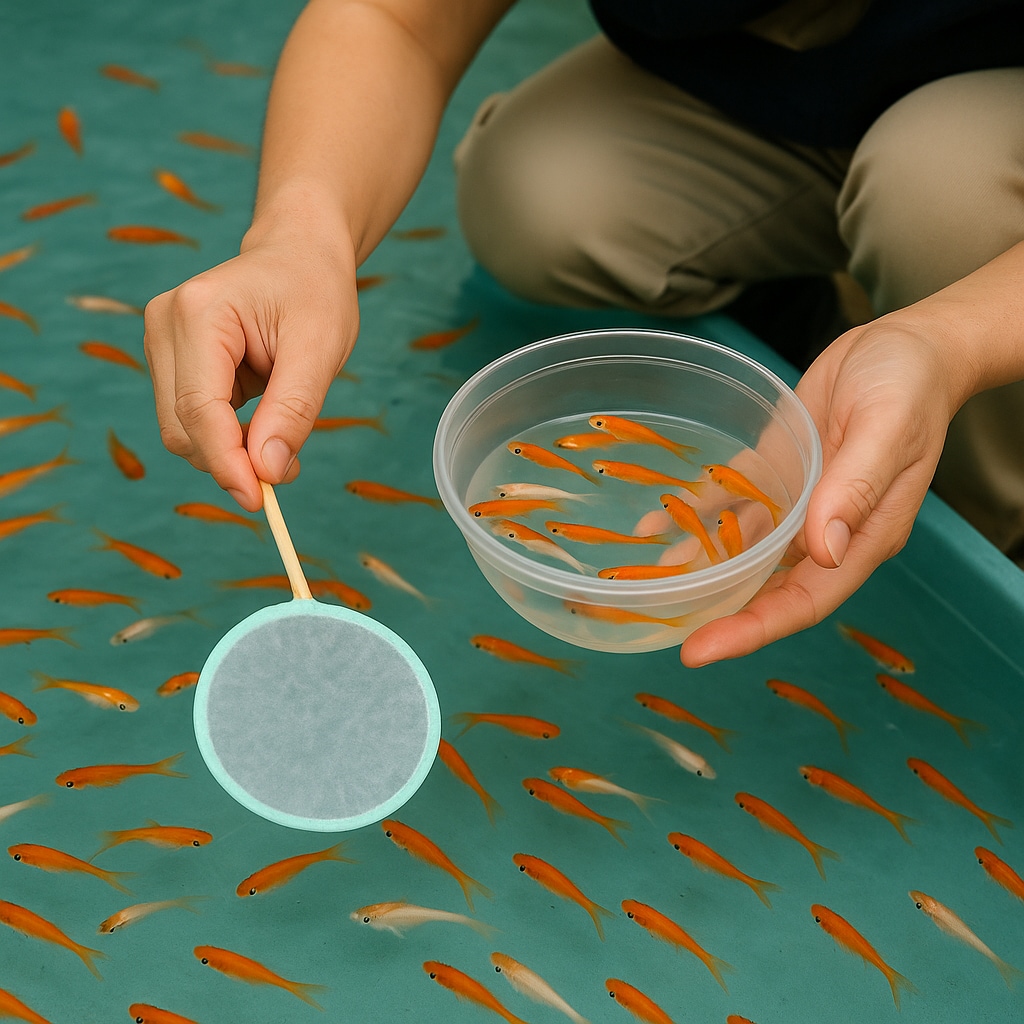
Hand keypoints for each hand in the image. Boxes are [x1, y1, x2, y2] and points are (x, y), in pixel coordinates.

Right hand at [144, 225, 357, 510]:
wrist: (299, 255)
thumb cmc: (314, 292)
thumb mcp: (321, 349)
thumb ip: (293, 411)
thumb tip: (268, 472)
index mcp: (199, 313)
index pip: (199, 409)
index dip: (227, 463)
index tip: (260, 501)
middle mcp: (164, 324)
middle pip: (183, 427)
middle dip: (232, 462)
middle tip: (287, 472)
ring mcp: (160, 341)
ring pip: (183, 430)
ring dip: (231, 453)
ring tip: (285, 443)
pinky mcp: (170, 359)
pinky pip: (192, 419)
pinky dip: (227, 438)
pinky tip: (264, 427)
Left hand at [680, 313, 970, 666]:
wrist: (907, 347)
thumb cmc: (909, 386)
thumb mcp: (887, 429)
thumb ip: (856, 488)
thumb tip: (825, 548)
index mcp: (861, 536)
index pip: (803, 600)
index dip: (751, 630)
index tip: (700, 651)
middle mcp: (824, 531)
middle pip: (767, 586)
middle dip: (717, 611)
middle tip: (661, 627)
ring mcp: (798, 503)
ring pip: (742, 550)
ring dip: (699, 567)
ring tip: (647, 583)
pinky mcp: (776, 471)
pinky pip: (731, 502)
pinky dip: (696, 514)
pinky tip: (657, 524)